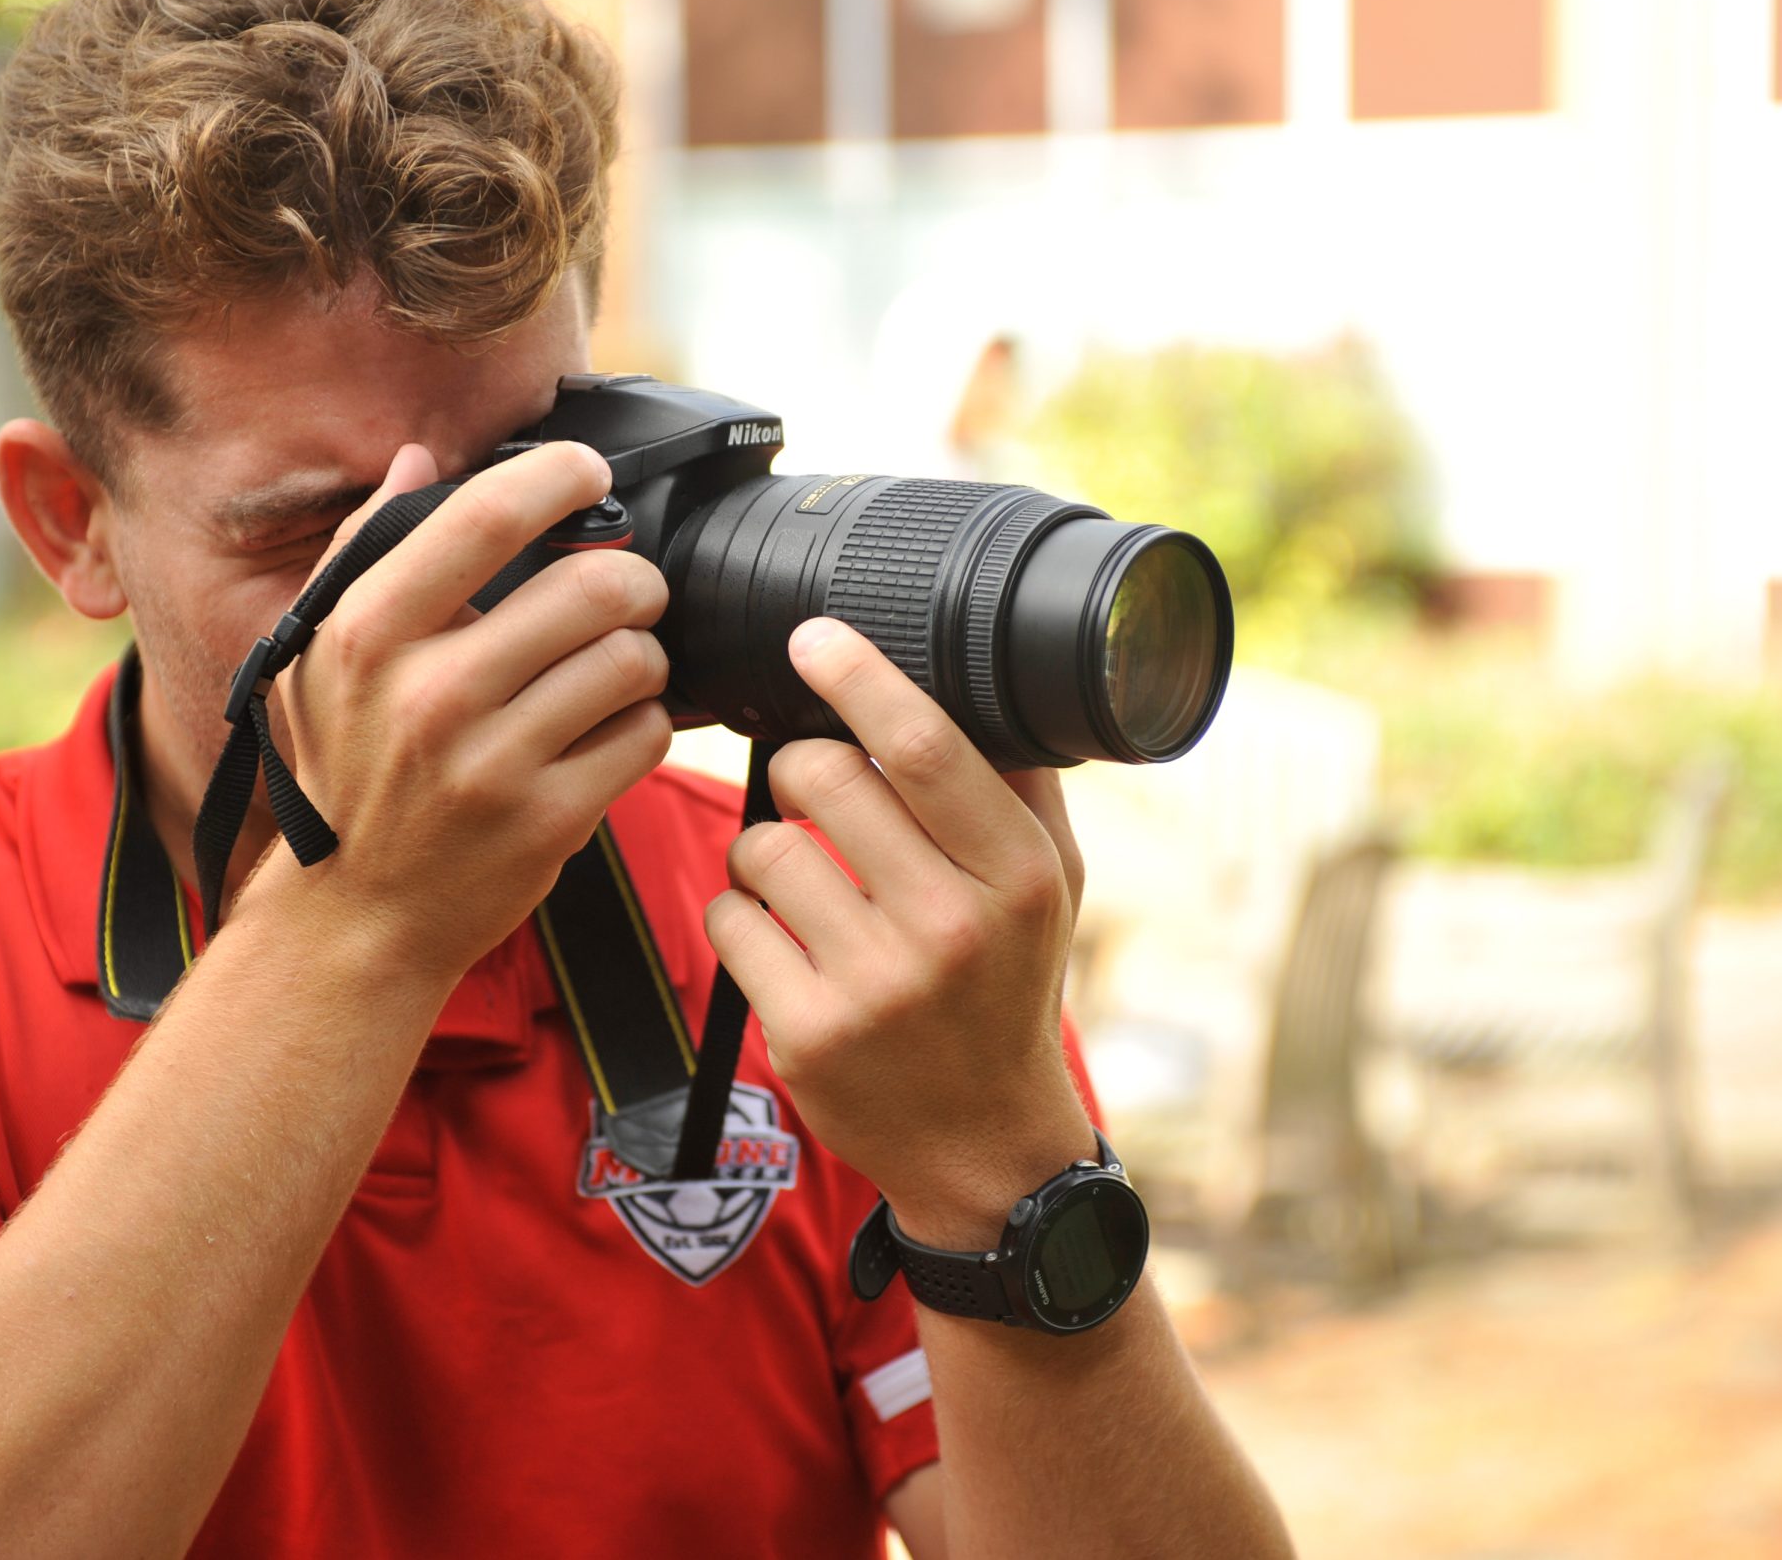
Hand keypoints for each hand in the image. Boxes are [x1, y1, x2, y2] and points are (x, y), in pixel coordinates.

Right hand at [240, 441, 673, 991]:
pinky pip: (644, 735)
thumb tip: (413, 458)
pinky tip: (609, 727)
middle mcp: (428, 695)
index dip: (556, 475)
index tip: (585, 473)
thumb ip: (362, 551)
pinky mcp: (548, 821)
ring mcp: (492, 764)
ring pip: (631, 660)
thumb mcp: (316, 659)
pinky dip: (643, 722)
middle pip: (592, 586)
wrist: (355, 918)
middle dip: (632, 578)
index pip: (483, 517)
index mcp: (367, 636)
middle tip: (628, 590)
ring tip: (616, 664)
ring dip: (641, 653)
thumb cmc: (343, 774)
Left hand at [703, 617, 1093, 1244]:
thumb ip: (1018, 784)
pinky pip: (729, 920)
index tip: (812, 636)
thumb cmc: (1008, 989)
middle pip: (818, 778)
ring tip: (800, 879)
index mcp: (1015, 875)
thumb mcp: (1052, 887)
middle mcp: (950, 927)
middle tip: (815, 796)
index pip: (921, 746)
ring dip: (763, 848)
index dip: (855, 677)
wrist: (986, 1145)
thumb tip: (974, 668)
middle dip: (798, 768)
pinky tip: (781, 940)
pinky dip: (740, 916)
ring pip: (760, 845)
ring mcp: (875, 986)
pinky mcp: (808, 1033)